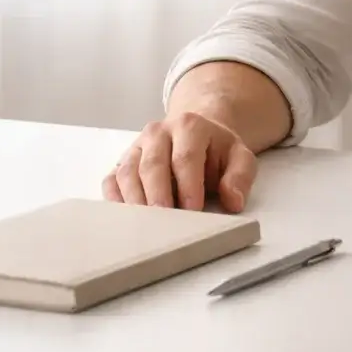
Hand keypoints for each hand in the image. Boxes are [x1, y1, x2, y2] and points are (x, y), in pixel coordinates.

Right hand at [102, 111, 256, 211]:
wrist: (196, 133)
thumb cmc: (216, 150)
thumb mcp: (239, 157)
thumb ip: (240, 177)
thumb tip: (233, 201)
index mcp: (189, 126)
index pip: (185, 157)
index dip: (189, 186)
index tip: (194, 210)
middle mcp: (158, 132)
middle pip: (152, 165)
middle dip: (158, 196)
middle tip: (165, 223)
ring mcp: (137, 146)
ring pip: (128, 173)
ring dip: (136, 201)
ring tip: (147, 226)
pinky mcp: (122, 161)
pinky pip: (111, 180)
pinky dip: (115, 200)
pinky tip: (127, 218)